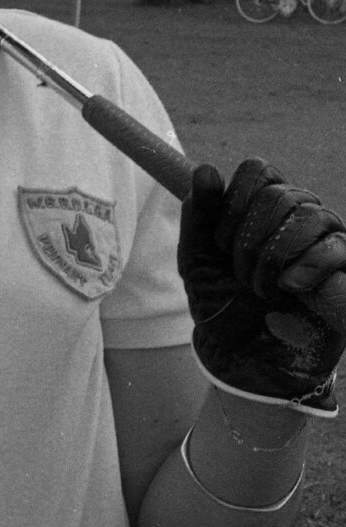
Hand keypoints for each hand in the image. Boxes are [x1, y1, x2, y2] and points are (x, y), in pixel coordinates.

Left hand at [178, 159, 345, 414]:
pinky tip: (290, 288)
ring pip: (309, 214)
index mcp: (261, 204)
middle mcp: (297, 214)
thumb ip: (198, 213)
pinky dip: (306, 267)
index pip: (257, 170)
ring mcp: (325, 239)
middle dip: (249, 240)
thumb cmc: (222, 302)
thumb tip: (207, 169)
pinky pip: (335, 248)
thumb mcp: (196, 258)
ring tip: (263, 288)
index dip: (234, 202)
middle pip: (278, 194)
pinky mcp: (344, 268)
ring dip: (274, 257)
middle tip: (241, 274)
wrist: (246, 357)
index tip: (220, 242)